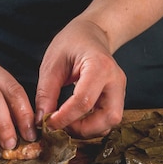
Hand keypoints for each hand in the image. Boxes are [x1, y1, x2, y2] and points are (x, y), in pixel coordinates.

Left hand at [35, 18, 125, 137]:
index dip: (65, 118)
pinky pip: (108, 119)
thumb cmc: (72, 42)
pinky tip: (75, 119)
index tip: (48, 124)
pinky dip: (92, 125)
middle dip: (83, 129)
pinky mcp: (117, 97)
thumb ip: (47, 93)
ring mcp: (120, 90)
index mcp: (100, 66)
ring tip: (67, 123)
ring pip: (111, 122)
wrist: (93, 33)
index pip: (84, 101)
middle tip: (61, 127)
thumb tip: (42, 121)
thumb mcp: (52, 63)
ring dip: (89, 129)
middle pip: (108, 117)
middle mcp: (116, 80)